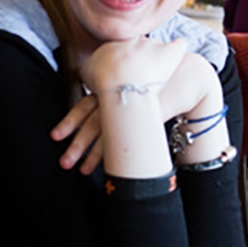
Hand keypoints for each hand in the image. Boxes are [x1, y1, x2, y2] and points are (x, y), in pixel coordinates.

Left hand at [56, 47, 221, 173]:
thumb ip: (117, 86)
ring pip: (109, 135)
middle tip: (64, 162)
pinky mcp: (151, 120)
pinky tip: (109, 168)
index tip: (56, 136)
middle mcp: (122, 99)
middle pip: (93, 123)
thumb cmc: (163, 76)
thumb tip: (100, 98)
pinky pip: (130, 140)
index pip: (85, 105)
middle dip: (77, 144)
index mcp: (115, 86)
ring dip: (93, 155)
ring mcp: (137, 111)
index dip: (70, 121)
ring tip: (81, 171)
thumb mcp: (134, 75)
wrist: (191, 76)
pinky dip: (117, 154)